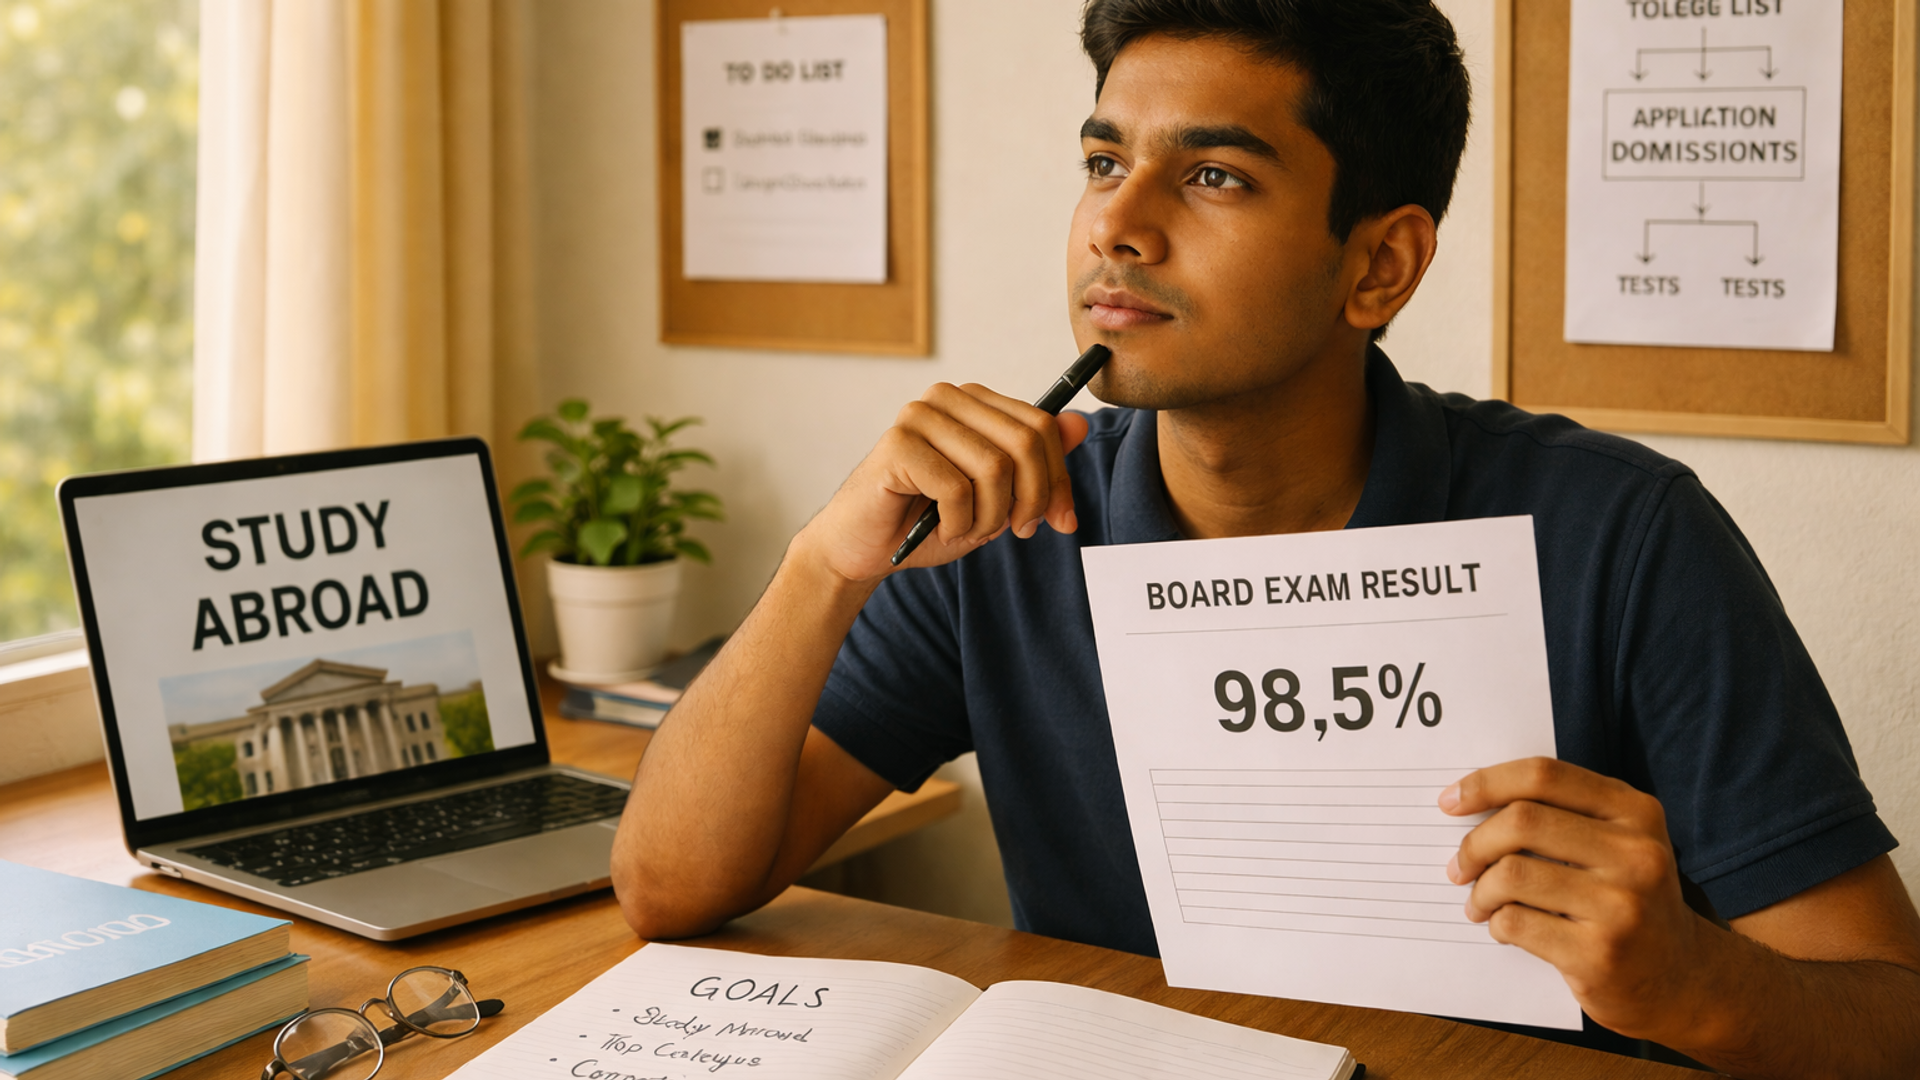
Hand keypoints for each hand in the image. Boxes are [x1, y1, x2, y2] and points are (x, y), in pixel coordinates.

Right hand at [796, 382, 1089, 583]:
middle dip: (1033, 498)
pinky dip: (959, 523)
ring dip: (991, 516)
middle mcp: (946, 398)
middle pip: (1024, 441)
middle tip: (1018, 530)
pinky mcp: (897, 445)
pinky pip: (957, 489)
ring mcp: (919, 417)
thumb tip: (1080, 424)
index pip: (1041, 426)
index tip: (1060, 520)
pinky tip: (941, 529)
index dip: (1059, 478)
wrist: (863, 549)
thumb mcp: (996, 496)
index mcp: (973, 402)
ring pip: (994, 468)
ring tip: (969, 530)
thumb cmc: (927, 520)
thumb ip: (1036, 462)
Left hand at [1440, 757, 1712, 1040]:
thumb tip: (1471, 800)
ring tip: (1479, 903)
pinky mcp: (1598, 954)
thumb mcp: (1617, 843)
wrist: (1680, 978)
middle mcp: (1636, 853)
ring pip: (1511, 874)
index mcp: (1636, 812)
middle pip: (1521, 821)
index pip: (1544, 776)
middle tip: (1458, 867)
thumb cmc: (1627, 899)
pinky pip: (1515, 923)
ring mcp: (1620, 906)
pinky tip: (1504, 929)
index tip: (1450, 801)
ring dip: (1479, 890)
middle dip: (1474, 843)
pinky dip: (1495, 924)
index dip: (1487, 783)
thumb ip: (1562, 813)